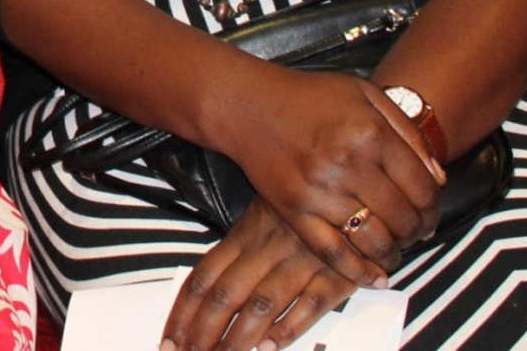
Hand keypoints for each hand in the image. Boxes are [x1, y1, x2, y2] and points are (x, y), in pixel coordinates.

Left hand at [163, 197, 361, 350]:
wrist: (358, 190)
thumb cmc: (303, 212)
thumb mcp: (261, 220)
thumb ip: (235, 254)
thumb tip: (200, 295)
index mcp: (245, 234)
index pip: (203, 278)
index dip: (183, 313)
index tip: (169, 340)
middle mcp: (268, 247)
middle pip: (225, 295)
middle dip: (203, 333)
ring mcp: (301, 260)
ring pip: (261, 303)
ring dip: (239, 338)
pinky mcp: (337, 272)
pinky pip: (311, 303)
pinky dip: (289, 327)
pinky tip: (270, 347)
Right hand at [219, 69, 442, 275]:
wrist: (247, 104)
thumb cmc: (309, 97)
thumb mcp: (365, 95)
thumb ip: (407, 132)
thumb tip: (439, 179)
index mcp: (371, 133)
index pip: (423, 188)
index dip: (434, 209)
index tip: (429, 216)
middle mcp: (348, 162)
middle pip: (403, 218)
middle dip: (415, 233)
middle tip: (413, 235)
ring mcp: (319, 189)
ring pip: (373, 240)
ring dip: (391, 254)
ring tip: (393, 252)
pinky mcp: (293, 208)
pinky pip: (332, 251)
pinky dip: (357, 271)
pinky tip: (372, 277)